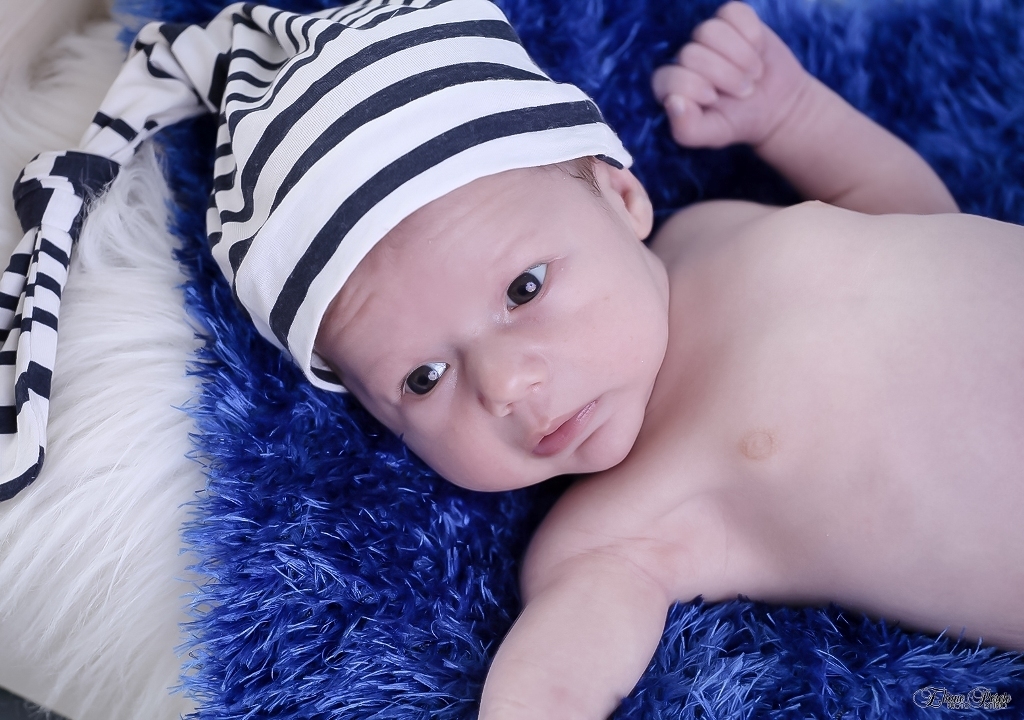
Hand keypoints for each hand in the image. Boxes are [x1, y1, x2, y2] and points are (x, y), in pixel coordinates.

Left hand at [651, 1, 813, 149]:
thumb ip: (687, 129)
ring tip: (753, 73)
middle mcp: (686, 58)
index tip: (714, 99)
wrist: (779, 106)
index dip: (692, 86)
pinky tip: (758, 50)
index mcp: (672, 86)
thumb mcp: (714, 133)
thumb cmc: (740, 120)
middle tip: (744, 91)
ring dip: (740, 56)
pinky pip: (733, 13)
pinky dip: (751, 34)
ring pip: (710, 30)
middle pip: (690, 54)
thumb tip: (673, 102)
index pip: (664, 77)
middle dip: (724, 75)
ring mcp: (708, 37)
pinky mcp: (732, 20)